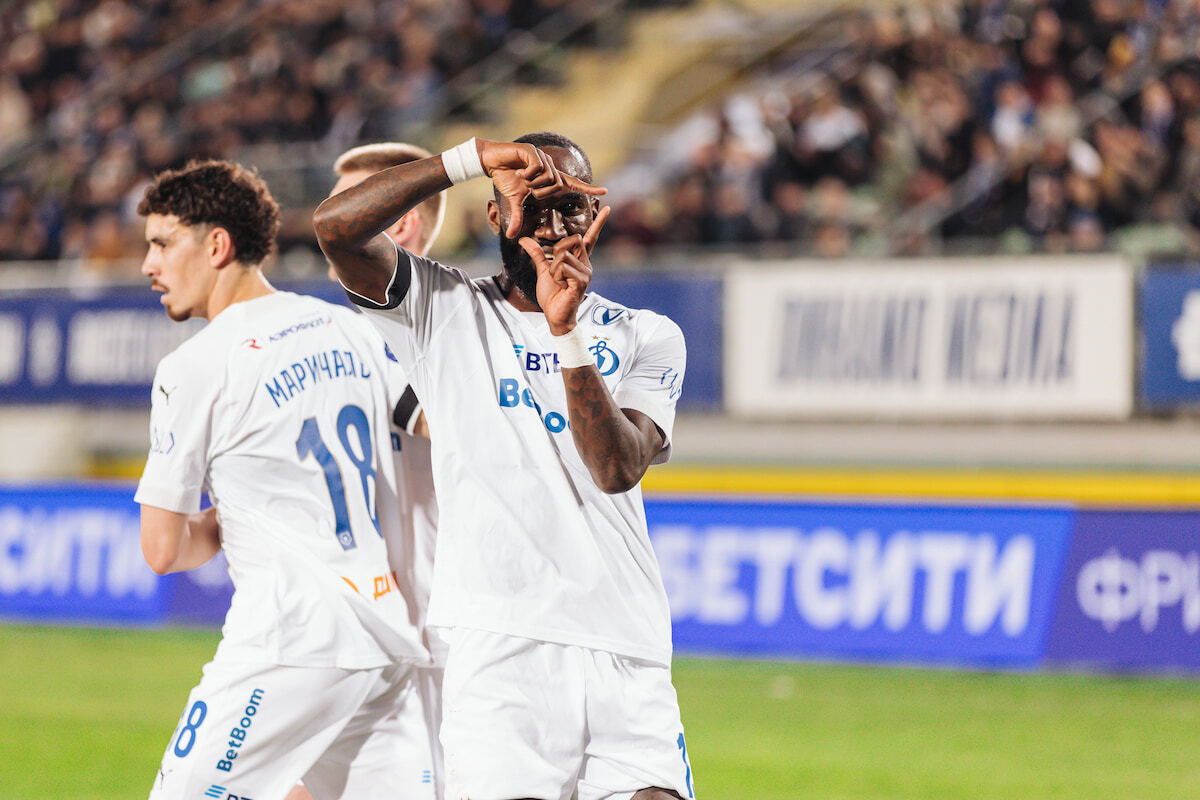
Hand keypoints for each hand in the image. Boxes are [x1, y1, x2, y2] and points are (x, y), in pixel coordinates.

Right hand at [480, 140, 606, 238]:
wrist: (491, 161)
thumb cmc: (505, 178)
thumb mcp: (513, 200)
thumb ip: (517, 217)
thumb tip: (511, 236)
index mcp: (549, 177)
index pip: (573, 184)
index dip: (589, 189)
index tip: (605, 192)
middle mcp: (550, 167)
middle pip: (557, 185)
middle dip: (541, 192)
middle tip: (528, 188)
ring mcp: (543, 157)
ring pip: (548, 177)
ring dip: (533, 182)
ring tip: (522, 178)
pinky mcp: (533, 150)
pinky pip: (537, 168)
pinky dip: (527, 174)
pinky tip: (518, 171)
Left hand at [519, 206, 610, 332]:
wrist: (555, 316)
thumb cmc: (552, 296)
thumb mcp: (542, 270)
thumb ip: (537, 254)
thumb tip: (524, 239)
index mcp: (579, 261)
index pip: (590, 238)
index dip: (597, 223)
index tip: (606, 208)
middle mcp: (586, 265)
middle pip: (573, 240)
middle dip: (557, 251)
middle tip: (555, 270)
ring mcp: (585, 273)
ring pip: (564, 255)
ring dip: (554, 268)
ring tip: (558, 282)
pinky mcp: (582, 281)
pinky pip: (564, 267)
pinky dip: (556, 275)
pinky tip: (561, 286)